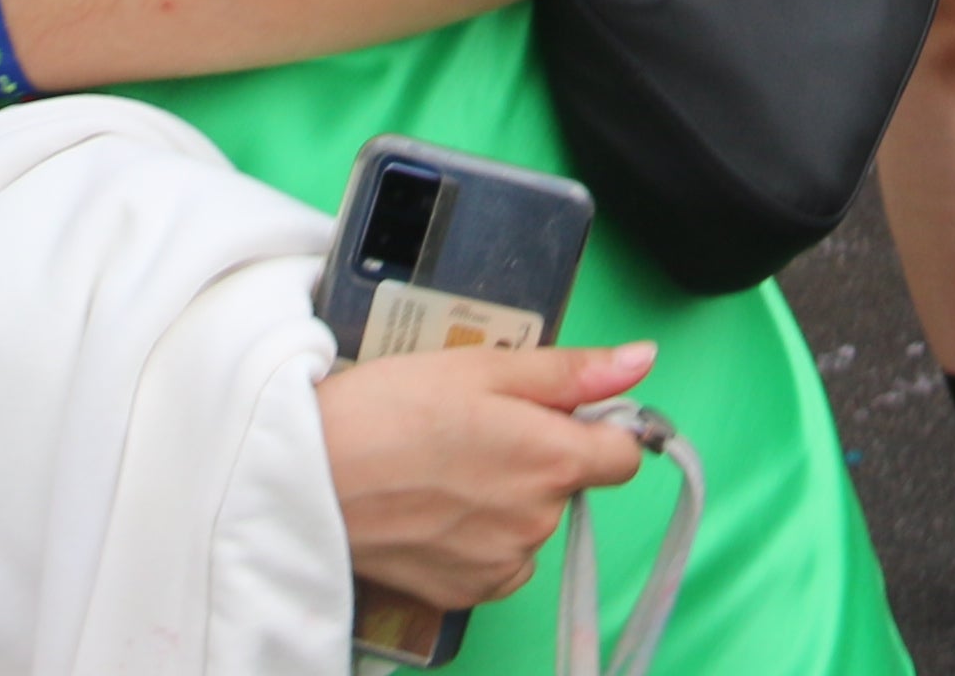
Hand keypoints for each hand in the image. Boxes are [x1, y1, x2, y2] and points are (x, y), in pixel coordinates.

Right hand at [317, 341, 652, 612]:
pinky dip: (476, 539)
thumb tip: (642, 360)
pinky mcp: (468, 594)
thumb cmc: (390, 410)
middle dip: (535, 459)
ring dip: (504, 500)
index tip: (553, 414)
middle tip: (472, 430)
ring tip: (441, 469)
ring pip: (529, 524)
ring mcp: (504, 564)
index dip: (595, 429)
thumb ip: (570, 372)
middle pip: (566, 486)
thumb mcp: (482, 368)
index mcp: (552, 460)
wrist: (312, 476)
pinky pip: (497, 562)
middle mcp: (539, 521)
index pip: (622, 456)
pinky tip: (433, 509)